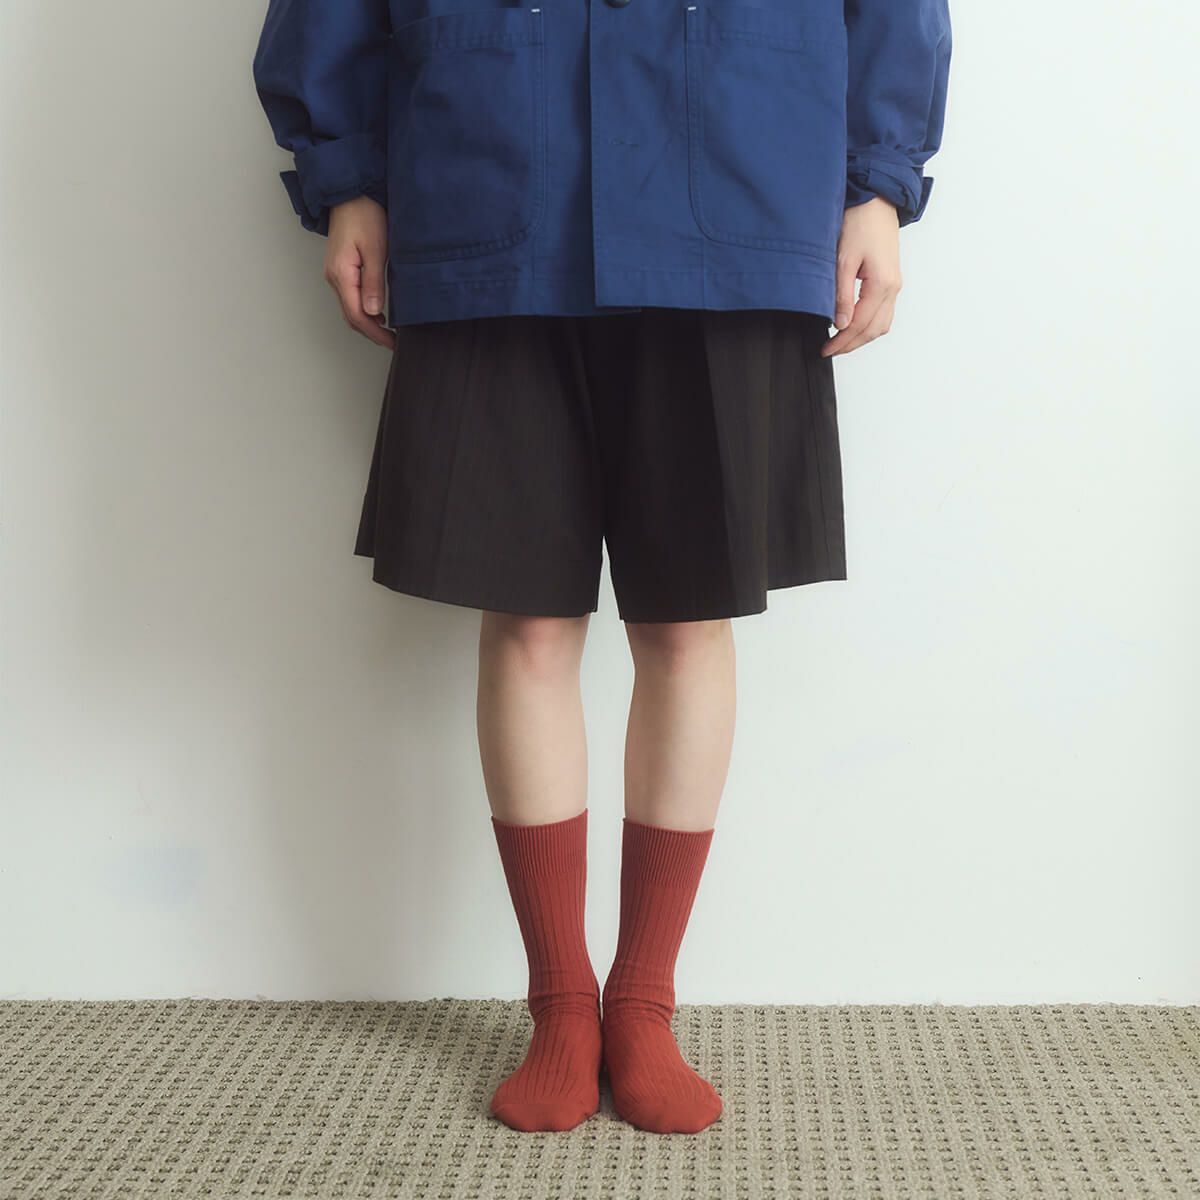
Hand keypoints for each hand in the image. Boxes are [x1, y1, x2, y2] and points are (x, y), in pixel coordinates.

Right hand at [325, 196, 394, 350]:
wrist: (351, 193)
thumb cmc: (364, 215)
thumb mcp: (375, 249)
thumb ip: (374, 282)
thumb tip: (373, 312)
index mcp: (341, 274)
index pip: (356, 315)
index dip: (375, 333)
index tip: (392, 342)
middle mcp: (334, 277)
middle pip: (351, 315)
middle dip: (372, 332)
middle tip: (393, 342)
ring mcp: (335, 273)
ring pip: (350, 307)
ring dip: (368, 322)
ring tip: (388, 331)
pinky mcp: (341, 269)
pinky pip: (351, 296)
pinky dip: (364, 309)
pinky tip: (378, 313)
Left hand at [821, 196, 902, 356]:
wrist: (876, 201)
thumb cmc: (860, 223)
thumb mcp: (844, 259)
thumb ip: (842, 294)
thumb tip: (840, 323)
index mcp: (883, 284)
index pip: (861, 325)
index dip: (843, 341)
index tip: (826, 349)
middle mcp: (893, 287)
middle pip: (875, 330)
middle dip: (852, 344)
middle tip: (830, 350)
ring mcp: (895, 285)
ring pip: (882, 324)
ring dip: (862, 337)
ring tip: (840, 342)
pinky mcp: (891, 280)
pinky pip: (884, 312)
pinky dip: (869, 325)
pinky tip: (853, 325)